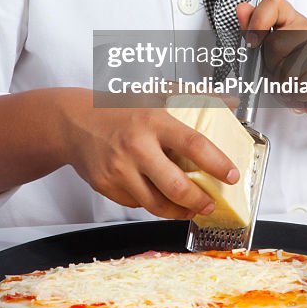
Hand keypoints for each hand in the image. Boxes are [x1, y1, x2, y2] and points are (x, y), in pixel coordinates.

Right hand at [55, 88, 240, 219]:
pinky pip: (136, 203)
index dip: (217, 163)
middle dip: (200, 201)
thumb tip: (231, 101)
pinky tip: (157, 195)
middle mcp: (136, 146)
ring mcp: (119, 169)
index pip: (193, 144)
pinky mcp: (107, 185)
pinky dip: (151, 203)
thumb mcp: (156, 96)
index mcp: (153, 120)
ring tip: (191, 209)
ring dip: (179, 212)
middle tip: (211, 204)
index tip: (232, 175)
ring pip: (157, 204)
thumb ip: (195, 97)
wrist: (74, 121)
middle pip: (176, 186)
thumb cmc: (119, 108)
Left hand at [235, 0, 306, 125]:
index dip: (258, 20)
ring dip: (286, 87)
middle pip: (275, 44)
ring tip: (297, 84)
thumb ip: (256, 32)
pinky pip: (301, 86)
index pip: (273, 2)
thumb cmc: (302, 75)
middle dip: (273, 67)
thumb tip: (241, 9)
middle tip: (286, 73)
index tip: (253, 41)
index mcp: (294, 21)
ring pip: (287, 71)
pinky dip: (299, 96)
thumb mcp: (273, 54)